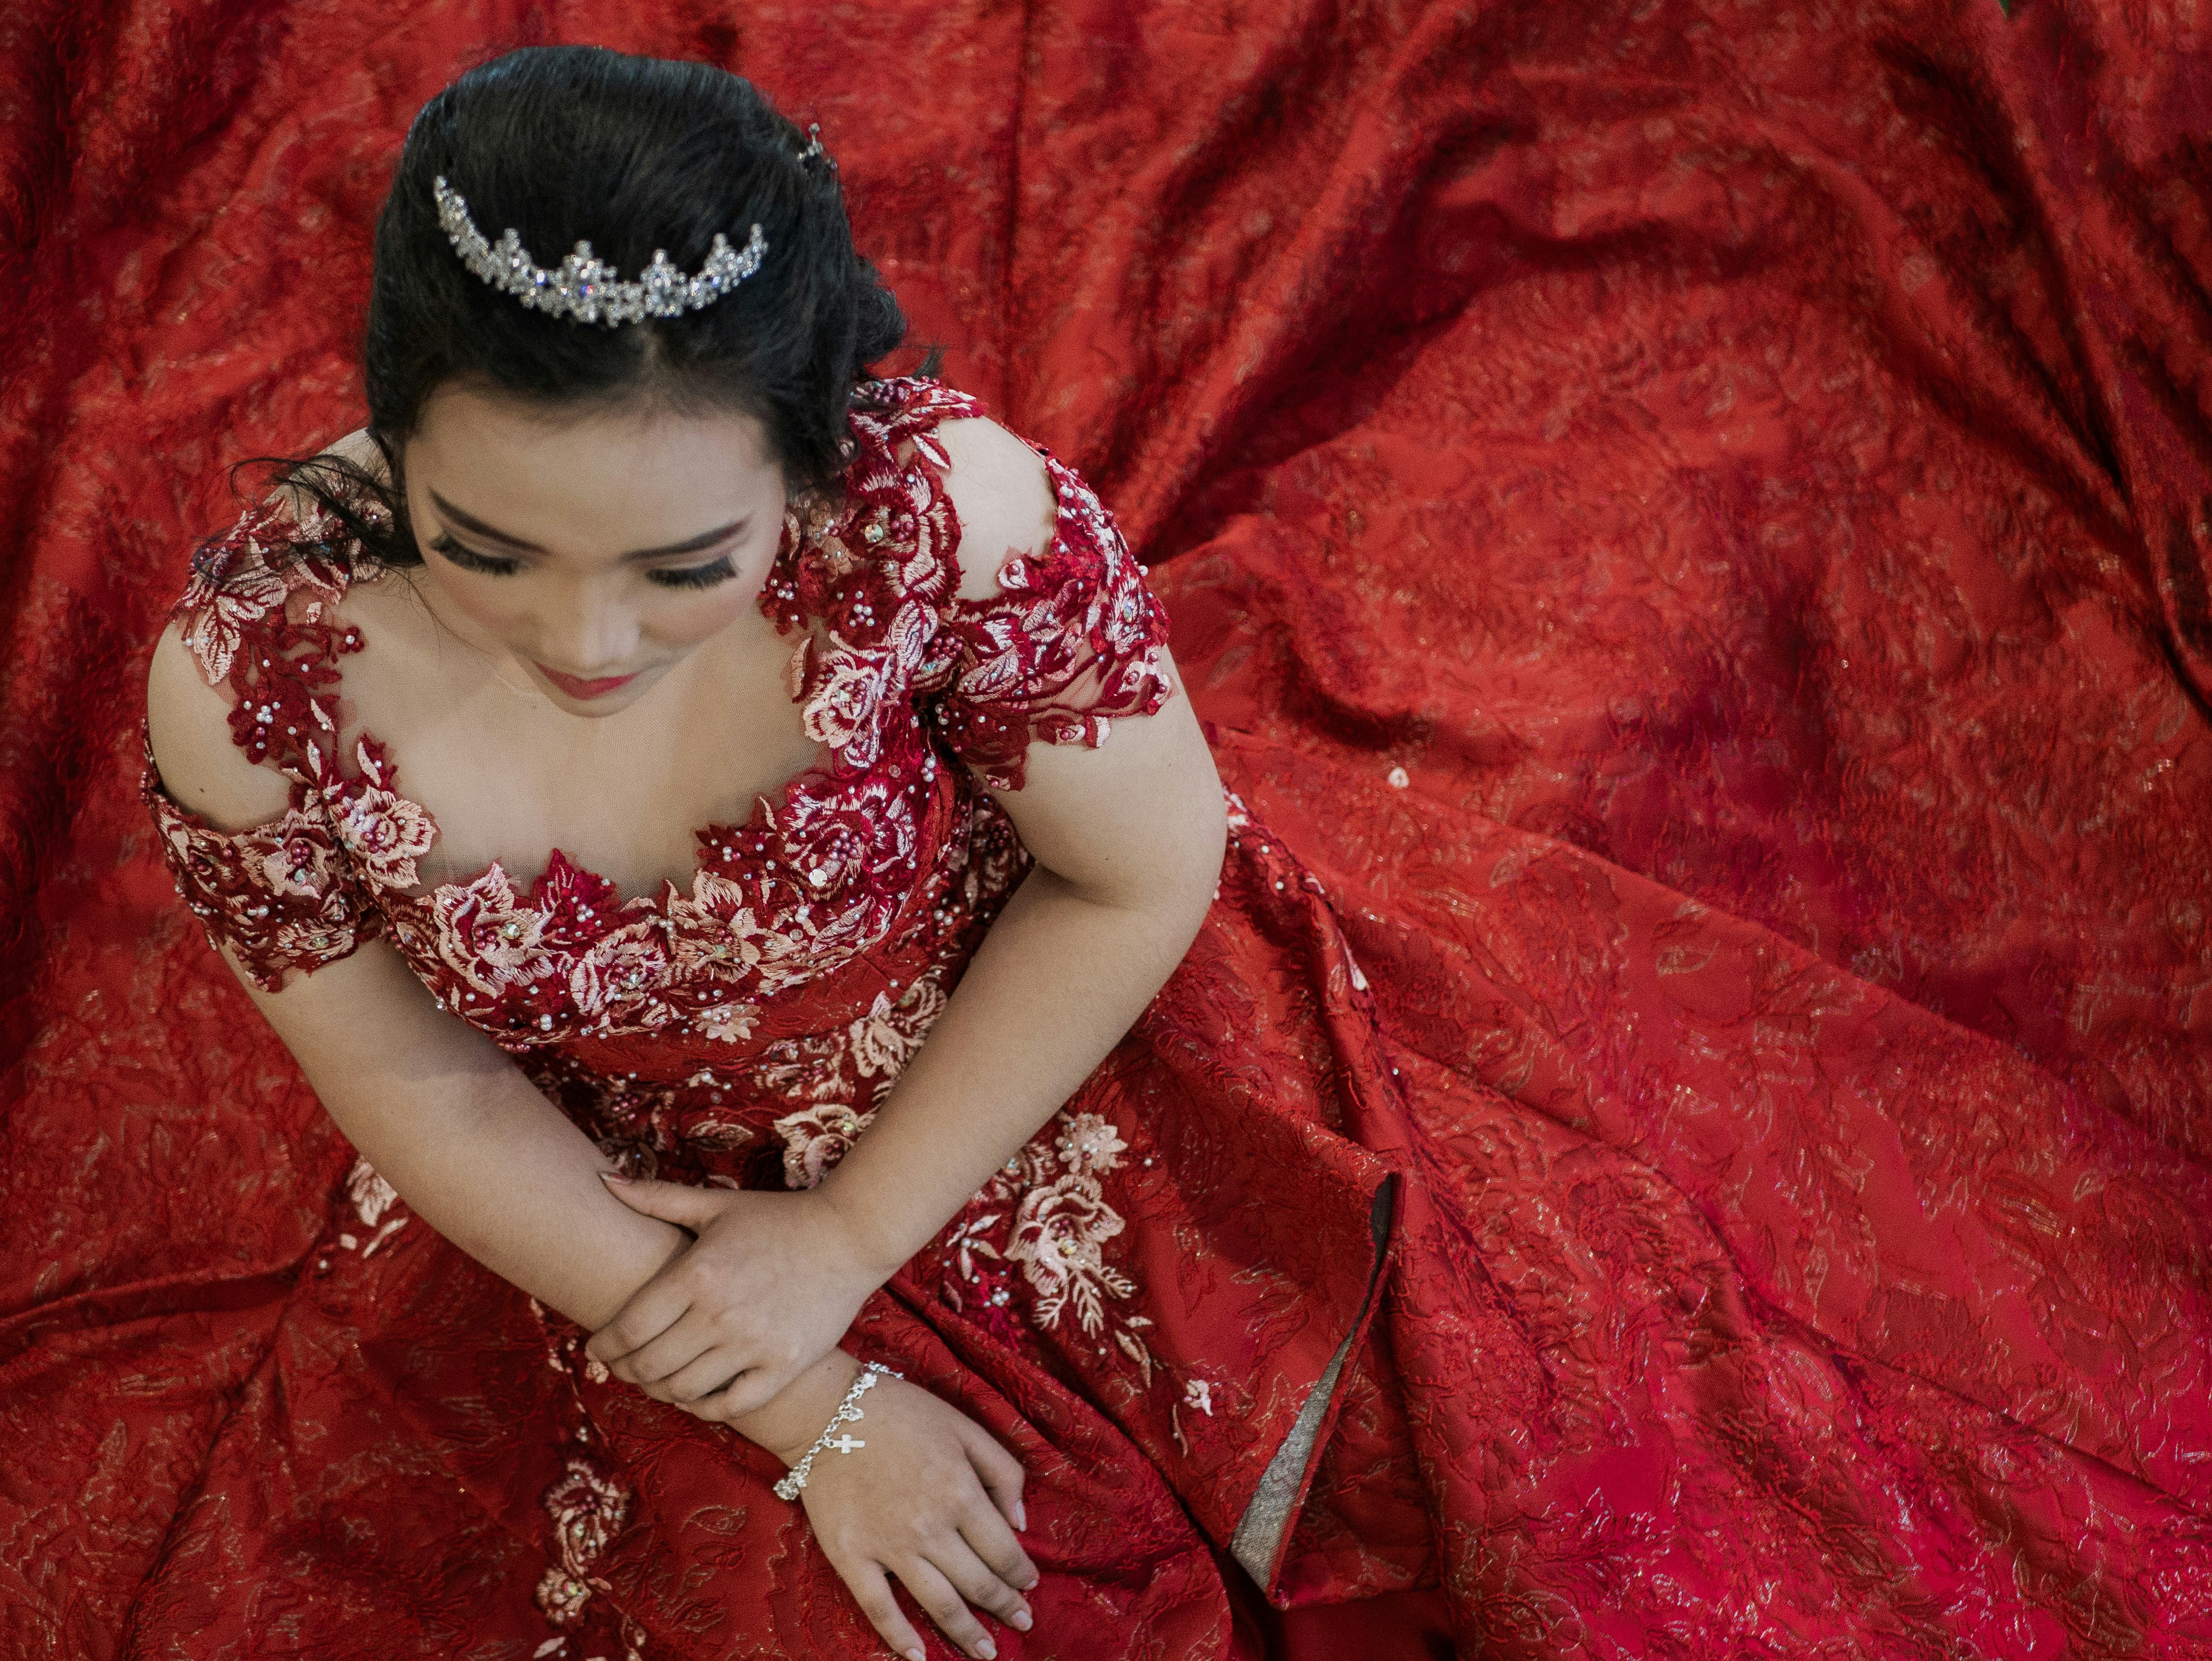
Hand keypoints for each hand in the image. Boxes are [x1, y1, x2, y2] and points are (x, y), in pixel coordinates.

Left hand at [585, 1176, 887, 1419]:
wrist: (851, 1236)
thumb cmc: (779, 1218)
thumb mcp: (717, 1204)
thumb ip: (657, 1197)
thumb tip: (602, 1180)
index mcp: (698, 1274)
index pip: (629, 1328)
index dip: (603, 1346)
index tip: (596, 1350)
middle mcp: (721, 1314)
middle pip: (649, 1365)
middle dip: (626, 1371)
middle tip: (623, 1367)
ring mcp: (754, 1345)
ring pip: (683, 1389)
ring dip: (659, 1390)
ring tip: (655, 1379)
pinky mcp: (783, 1366)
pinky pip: (729, 1406)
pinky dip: (703, 1407)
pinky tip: (695, 1394)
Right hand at [777, 1359, 1039, 1660]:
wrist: (828, 1410)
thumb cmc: (901, 1413)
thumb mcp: (965, 1427)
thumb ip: (1002, 1471)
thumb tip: (1021, 1523)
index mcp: (961, 1492)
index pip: (1003, 1550)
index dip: (1021, 1573)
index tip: (1030, 1586)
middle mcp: (930, 1527)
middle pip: (977, 1582)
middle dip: (1005, 1607)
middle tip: (1021, 1623)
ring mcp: (889, 1546)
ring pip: (938, 1604)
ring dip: (967, 1633)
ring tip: (986, 1653)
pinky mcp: (851, 1556)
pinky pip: (879, 1607)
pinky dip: (899, 1637)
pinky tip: (918, 1656)